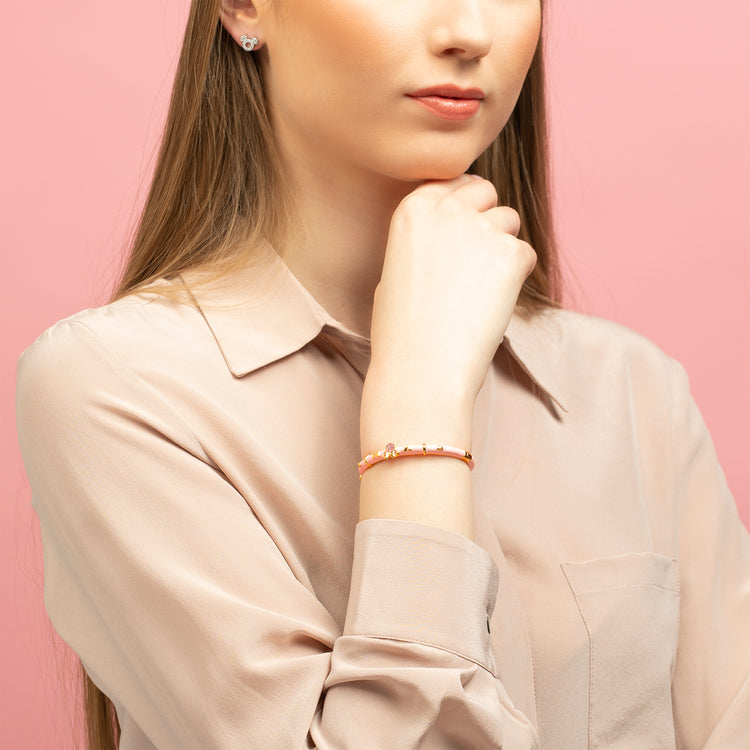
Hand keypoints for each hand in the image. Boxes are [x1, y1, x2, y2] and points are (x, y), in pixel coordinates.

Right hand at [367, 174, 535, 405]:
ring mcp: (481, 228)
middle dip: (485, 217)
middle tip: (476, 260)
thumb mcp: (395, 268)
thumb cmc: (401, 330)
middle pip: (484, 191)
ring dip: (502, 247)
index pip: (452, 181)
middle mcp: (447, 209)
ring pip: (509, 220)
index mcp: (413, 209)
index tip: (462, 230)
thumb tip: (447, 233)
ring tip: (480, 289)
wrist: (421, 368)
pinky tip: (492, 304)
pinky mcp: (510, 254)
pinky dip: (516, 277)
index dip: (462, 206)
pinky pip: (526, 253)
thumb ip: (423, 239)